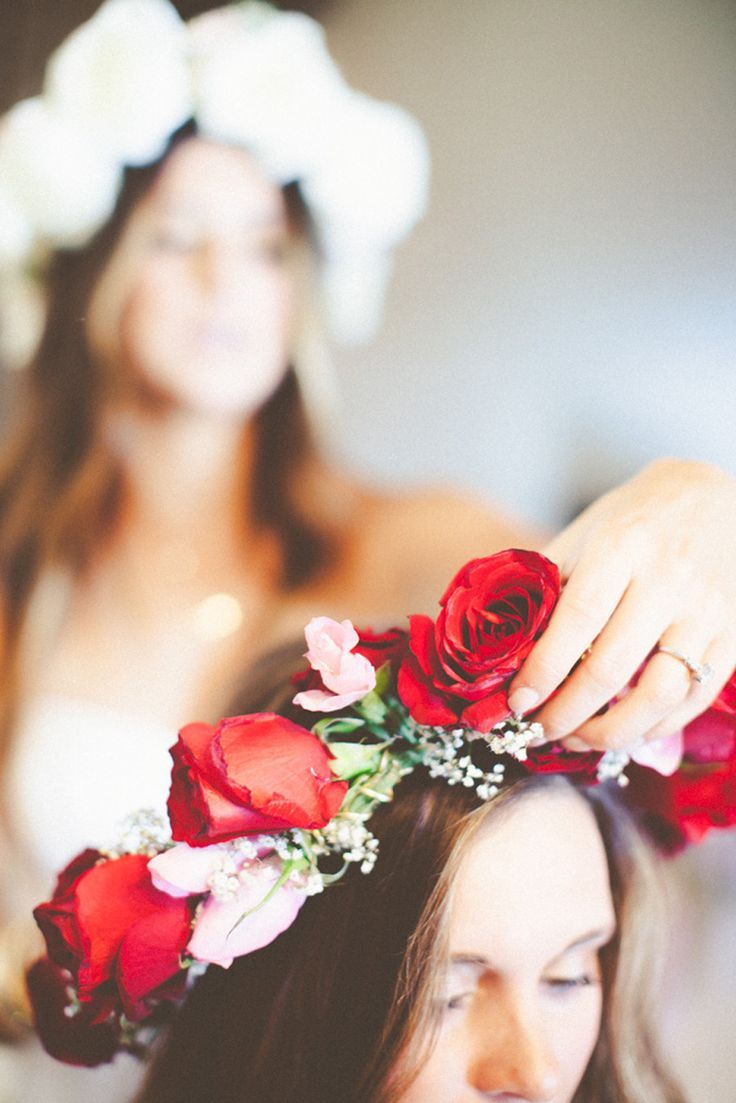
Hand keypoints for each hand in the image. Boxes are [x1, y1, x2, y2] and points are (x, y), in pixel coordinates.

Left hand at [507, 460, 735, 750]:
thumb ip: (547, 588)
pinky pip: (694, 698)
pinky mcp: (732, 635)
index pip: (576, 620)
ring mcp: (706, 611)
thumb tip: (503, 653)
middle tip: (538, 731)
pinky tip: (624, 731)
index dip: (543, 669)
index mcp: (621, 546)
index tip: (516, 702)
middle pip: (611, 668)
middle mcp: (668, 579)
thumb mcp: (583, 534)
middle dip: (566, 712)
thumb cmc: (633, 519)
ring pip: (659, 695)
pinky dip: (655, 727)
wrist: (713, 497)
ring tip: (579, 739)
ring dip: (612, 732)